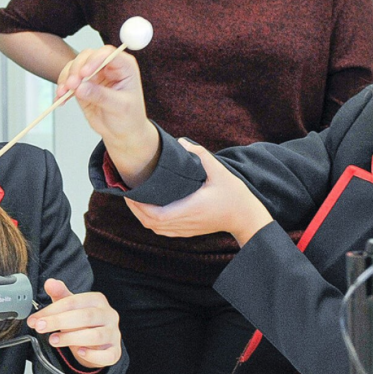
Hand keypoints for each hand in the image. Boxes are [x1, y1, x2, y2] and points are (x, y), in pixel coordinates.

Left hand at [27, 278, 121, 368]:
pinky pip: (106, 355)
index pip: (74, 302)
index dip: (52, 310)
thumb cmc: (84, 322)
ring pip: (96, 335)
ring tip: (53, 340)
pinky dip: (93, 355)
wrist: (99, 343)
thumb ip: (60, 295)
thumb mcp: (71, 306)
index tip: (36, 319)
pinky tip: (80, 352)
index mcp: (97, 300)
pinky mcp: (115, 352)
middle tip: (41, 327)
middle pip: (85, 316)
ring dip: (71, 338)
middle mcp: (108, 315)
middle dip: (59, 322)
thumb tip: (49, 283)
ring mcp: (114, 334)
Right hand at [56, 47, 159, 186]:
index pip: (108, 54)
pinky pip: (68, 80)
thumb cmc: (129, 118)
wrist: (121, 133)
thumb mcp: (119, 107)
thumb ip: (101, 96)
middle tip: (72, 85)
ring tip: (64, 93)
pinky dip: (62, 88)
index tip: (84, 73)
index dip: (94, 59)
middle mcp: (108, 67)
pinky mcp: (82, 85)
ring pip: (75, 66)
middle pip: (87, 57)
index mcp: (124, 67)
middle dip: (76, 69)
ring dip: (66, 78)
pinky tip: (61, 98)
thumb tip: (81, 88)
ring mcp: (94, 75)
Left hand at [125, 139, 272, 246]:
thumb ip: (200, 155)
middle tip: (127, 192)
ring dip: (141, 216)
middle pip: (150, 223)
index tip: (131, 192)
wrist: (245, 217)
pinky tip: (147, 208)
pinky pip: (162, 230)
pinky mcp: (187, 231)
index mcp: (190, 209)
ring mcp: (185, 229)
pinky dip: (150, 221)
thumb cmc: (234, 194)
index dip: (139, 206)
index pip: (156, 215)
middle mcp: (185, 222)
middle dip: (135, 209)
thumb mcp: (220, 171)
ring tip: (134, 199)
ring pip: (154, 228)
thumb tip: (180, 142)